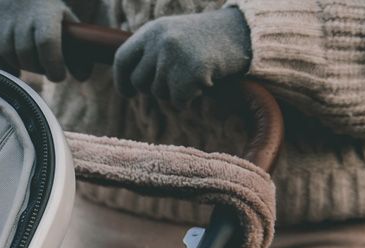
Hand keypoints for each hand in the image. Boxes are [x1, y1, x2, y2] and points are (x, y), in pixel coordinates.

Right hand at [0, 0, 93, 82]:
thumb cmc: (41, 7)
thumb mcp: (60, 18)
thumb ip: (75, 48)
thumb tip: (83, 77)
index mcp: (43, 11)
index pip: (47, 43)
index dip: (53, 65)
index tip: (58, 76)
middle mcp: (18, 14)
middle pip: (27, 55)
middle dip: (38, 67)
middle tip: (44, 66)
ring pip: (9, 58)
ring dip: (21, 66)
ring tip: (28, 62)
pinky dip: (4, 66)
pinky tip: (12, 65)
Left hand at [113, 7, 251, 105]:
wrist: (243, 33)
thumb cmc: (205, 39)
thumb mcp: (172, 35)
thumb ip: (149, 53)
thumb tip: (128, 83)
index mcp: (152, 30)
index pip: (122, 59)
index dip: (122, 80)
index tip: (128, 93)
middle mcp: (160, 41)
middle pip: (140, 82)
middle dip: (155, 88)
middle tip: (177, 79)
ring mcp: (174, 56)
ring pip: (158, 93)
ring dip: (175, 92)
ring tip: (193, 73)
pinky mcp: (191, 73)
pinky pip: (178, 101)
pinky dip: (189, 99)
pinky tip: (203, 83)